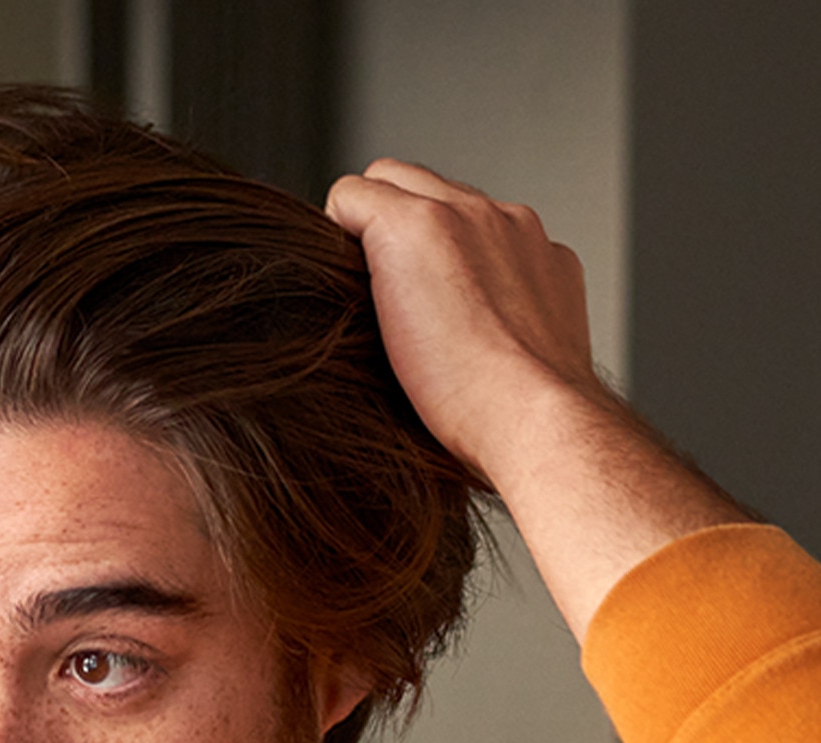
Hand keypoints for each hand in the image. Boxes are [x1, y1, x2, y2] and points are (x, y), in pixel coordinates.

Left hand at [326, 160, 741, 636]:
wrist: (536, 422)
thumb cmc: (523, 432)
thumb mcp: (524, 377)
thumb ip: (501, 348)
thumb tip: (460, 382)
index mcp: (537, 260)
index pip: (473, 224)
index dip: (432, 254)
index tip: (413, 301)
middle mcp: (507, 222)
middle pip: (431, 188)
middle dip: (396, 225)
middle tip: (372, 295)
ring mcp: (465, 214)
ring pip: (392, 181)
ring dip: (368, 229)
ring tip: (355, 299)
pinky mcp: (415, 225)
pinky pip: (352, 197)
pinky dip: (335, 230)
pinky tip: (333, 282)